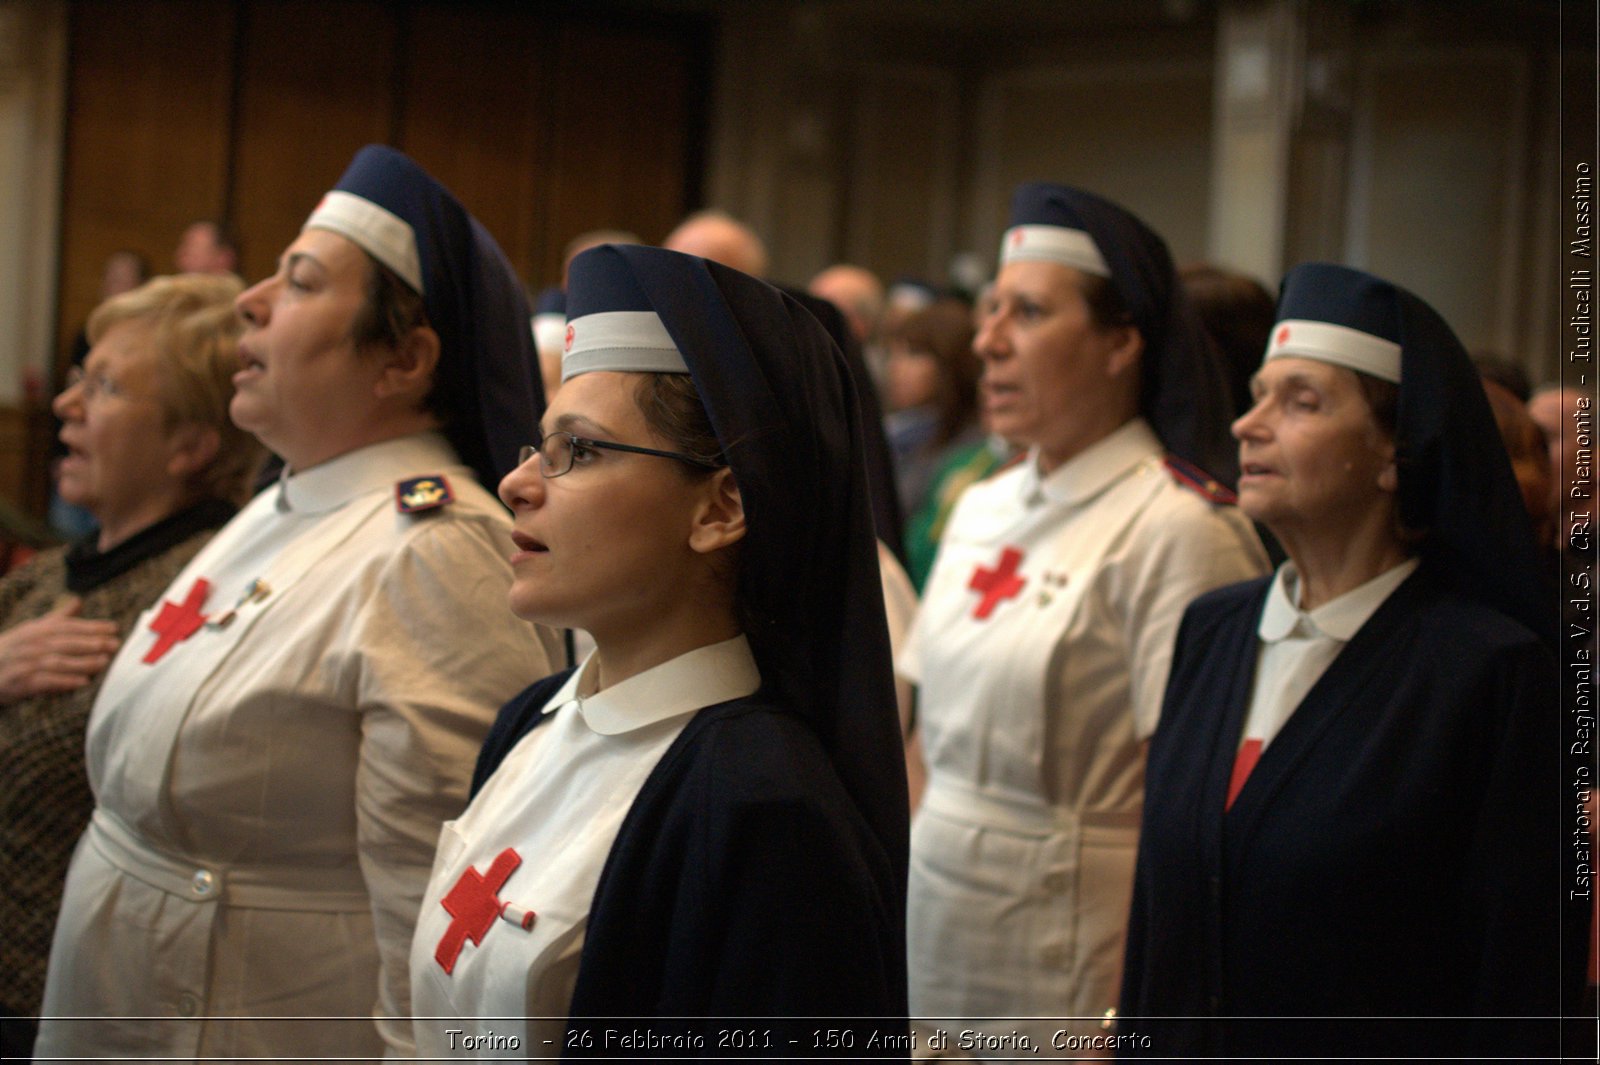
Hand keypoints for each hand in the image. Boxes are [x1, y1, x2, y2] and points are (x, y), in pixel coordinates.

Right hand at [0, 597, 120, 703]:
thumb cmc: (10, 650)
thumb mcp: (29, 631)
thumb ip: (56, 619)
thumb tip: (78, 601)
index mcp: (34, 630)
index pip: (66, 626)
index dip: (90, 626)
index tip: (113, 627)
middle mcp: (29, 644)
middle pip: (64, 642)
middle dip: (91, 643)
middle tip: (114, 644)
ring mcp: (23, 663)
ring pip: (57, 661)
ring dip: (82, 662)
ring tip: (103, 662)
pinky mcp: (19, 683)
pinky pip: (44, 681)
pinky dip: (64, 681)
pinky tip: (82, 682)